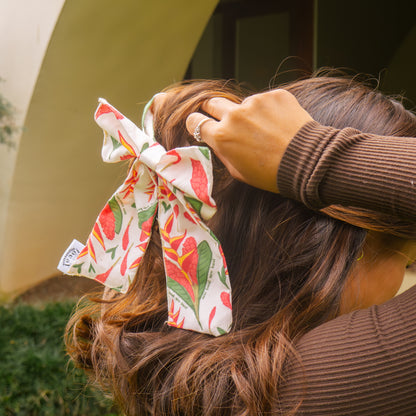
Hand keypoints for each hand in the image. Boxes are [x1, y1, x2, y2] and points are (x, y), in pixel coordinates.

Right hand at [186, 89, 312, 192]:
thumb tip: (215, 140)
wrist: (307, 162)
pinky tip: (279, 125)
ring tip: (266, 131)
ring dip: (248, 114)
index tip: (201, 124)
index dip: (196, 123)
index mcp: (222, 136)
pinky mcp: (274, 95)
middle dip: (214, 111)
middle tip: (225, 120)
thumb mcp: (238, 171)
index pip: (195, 121)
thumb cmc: (270, 174)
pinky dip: (268, 110)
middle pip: (212, 103)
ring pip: (242, 104)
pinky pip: (264, 101)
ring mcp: (255, 102)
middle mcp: (234, 115)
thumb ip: (222, 152)